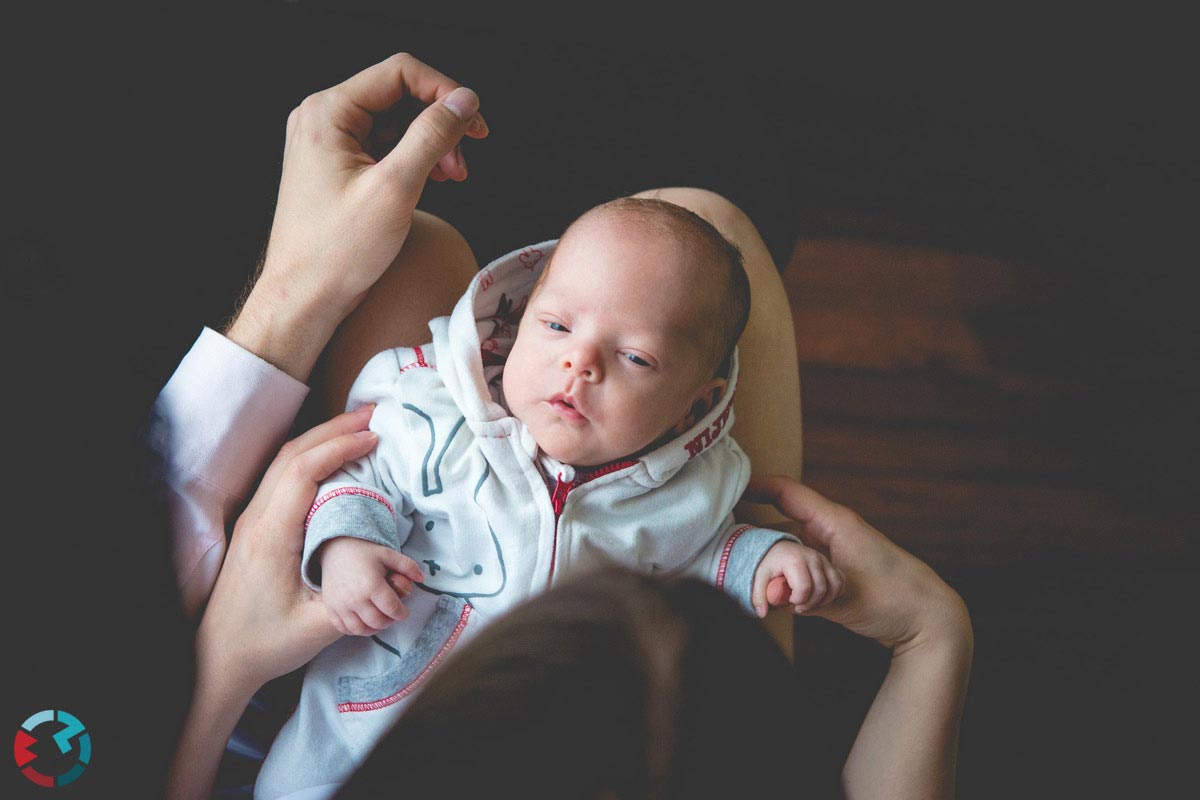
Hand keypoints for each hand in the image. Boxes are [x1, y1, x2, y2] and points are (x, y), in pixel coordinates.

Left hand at [194, 406, 382, 696]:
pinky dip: (310, 456)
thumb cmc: (265, 644)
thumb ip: (362, 599)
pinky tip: (331, 456)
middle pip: (292, 455)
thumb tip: (400, 579)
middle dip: (334, 429)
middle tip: (373, 414)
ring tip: (357, 426)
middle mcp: (257, 519)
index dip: (339, 447)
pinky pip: (281, 476)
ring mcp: (252, 520)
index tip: (374, 437)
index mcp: (271, 536)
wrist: (217, 659)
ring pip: (283, 461)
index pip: (303, 472)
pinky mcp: (255, 527)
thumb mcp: (318, 627)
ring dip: (320, 438)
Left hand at [229, 53, 489, 379]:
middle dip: (440, 123)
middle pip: (400, 96)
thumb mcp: (395, 189)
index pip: (399, 73)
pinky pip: (386, 146)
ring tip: (453, 175)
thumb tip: (464, 101)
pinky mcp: (339, 167)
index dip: (444, 92)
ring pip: (396, 122)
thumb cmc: (338, 252)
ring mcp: (330, 143)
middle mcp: (324, 119)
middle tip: (468, 157)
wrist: (305, 298)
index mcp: (328, 113)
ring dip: (432, 143)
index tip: (475, 124)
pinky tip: (436, 179)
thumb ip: (431, 137)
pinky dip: (415, 158)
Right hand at [318, 537, 423, 634]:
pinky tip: (363, 621)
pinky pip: (344, 628)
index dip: (401, 613)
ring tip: (379, 618)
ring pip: (361, 629)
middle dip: (389, 621)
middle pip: (378, 622)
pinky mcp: (331, 608)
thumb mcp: (388, 555)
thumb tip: (422, 578)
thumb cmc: (365, 553)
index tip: (403, 611)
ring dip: (374, 627)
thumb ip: (408, 566)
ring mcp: (341, 605)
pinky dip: (356, 629)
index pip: (392, 609)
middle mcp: (355, 598)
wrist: (336, 550)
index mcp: (372, 585)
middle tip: (392, 615)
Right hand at [744, 475, 969, 653]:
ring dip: (772, 563)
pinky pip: (799, 566)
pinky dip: (786, 577)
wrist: (929, 618)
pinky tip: (777, 594)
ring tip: (756, 580)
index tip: (728, 491)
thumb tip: (767, 596)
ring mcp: (830, 552)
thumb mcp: (844, 596)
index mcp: (833, 523)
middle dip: (755, 537)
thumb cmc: (894, 598)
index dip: (755, 487)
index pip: (786, 492)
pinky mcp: (833, 572)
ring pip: (787, 548)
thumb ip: (802, 595)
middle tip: (730, 548)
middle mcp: (829, 532)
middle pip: (779, 523)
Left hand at [752, 540, 843, 617]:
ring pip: (834, 585)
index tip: (789, 601)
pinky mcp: (829, 563)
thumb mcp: (759, 578)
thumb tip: (762, 614)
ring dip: (824, 600)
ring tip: (809, 602)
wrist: (778, 548)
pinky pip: (839, 581)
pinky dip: (833, 593)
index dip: (798, 600)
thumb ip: (759, 596)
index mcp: (795, 560)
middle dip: (809, 603)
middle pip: (820, 589)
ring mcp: (823, 559)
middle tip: (797, 606)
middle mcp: (812, 557)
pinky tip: (820, 597)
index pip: (804, 587)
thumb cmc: (769, 564)